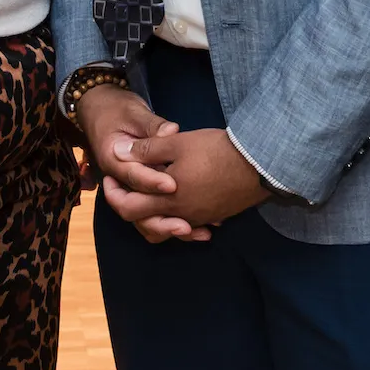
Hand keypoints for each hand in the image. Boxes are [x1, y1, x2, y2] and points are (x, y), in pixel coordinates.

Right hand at [77, 85, 208, 243]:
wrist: (100, 109)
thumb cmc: (116, 108)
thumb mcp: (133, 112)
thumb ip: (152, 125)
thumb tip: (171, 131)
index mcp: (113, 160)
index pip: (134, 176)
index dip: (154, 183)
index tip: (174, 185)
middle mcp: (120, 180)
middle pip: (137, 209)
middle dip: (162, 219)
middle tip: (186, 225)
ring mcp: (131, 188)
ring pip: (146, 218)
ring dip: (170, 227)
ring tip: (198, 231)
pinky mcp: (143, 190)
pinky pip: (155, 213)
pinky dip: (174, 222)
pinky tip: (201, 226)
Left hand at [122, 127, 271, 227]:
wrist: (258, 164)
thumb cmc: (215, 151)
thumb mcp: (177, 143)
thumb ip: (147, 150)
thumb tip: (119, 153)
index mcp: (166, 200)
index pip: (128, 209)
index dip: (114, 196)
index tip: (111, 179)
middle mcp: (181, 215)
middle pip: (146, 223)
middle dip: (131, 206)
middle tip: (125, 187)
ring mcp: (200, 218)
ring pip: (170, 226)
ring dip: (156, 216)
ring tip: (153, 197)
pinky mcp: (216, 215)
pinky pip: (192, 222)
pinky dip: (181, 216)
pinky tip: (184, 202)